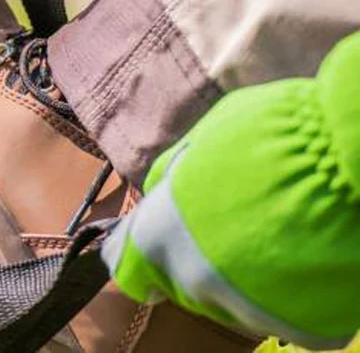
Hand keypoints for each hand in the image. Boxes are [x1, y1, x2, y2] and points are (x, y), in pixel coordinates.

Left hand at [101, 31, 359, 349]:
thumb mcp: (197, 143)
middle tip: (238, 223)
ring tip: (280, 234)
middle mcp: (194, 283)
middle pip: (186, 285)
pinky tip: (311, 256)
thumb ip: (172, 179)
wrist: (342, 160)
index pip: (127, 267)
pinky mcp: (303, 330)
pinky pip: (292, 316)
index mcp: (157, 237)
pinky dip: (298, 294)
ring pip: (237, 303)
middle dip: (202, 260)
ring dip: (247, 278)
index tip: (160, 244)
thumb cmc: (267, 134)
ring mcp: (248, 312)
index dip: (144, 253)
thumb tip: (162, 191)